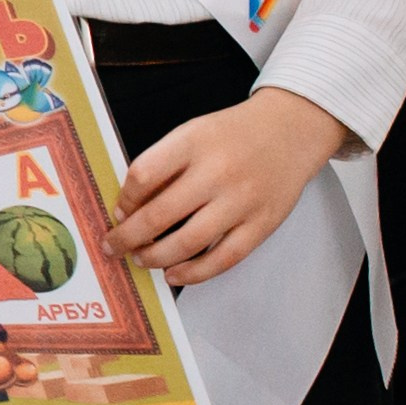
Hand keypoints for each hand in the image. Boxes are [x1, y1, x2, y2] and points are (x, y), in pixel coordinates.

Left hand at [107, 88, 349, 286]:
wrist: (291, 130)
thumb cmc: (234, 135)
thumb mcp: (194, 133)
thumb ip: (164, 164)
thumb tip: (129, 207)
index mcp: (194, 142)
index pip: (144, 175)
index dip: (124, 199)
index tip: (119, 211)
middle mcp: (218, 171)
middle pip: (160, 214)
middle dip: (128, 237)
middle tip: (114, 246)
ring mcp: (242, 201)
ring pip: (188, 242)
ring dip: (155, 257)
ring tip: (141, 259)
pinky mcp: (262, 224)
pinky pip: (222, 258)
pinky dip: (193, 273)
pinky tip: (173, 274)